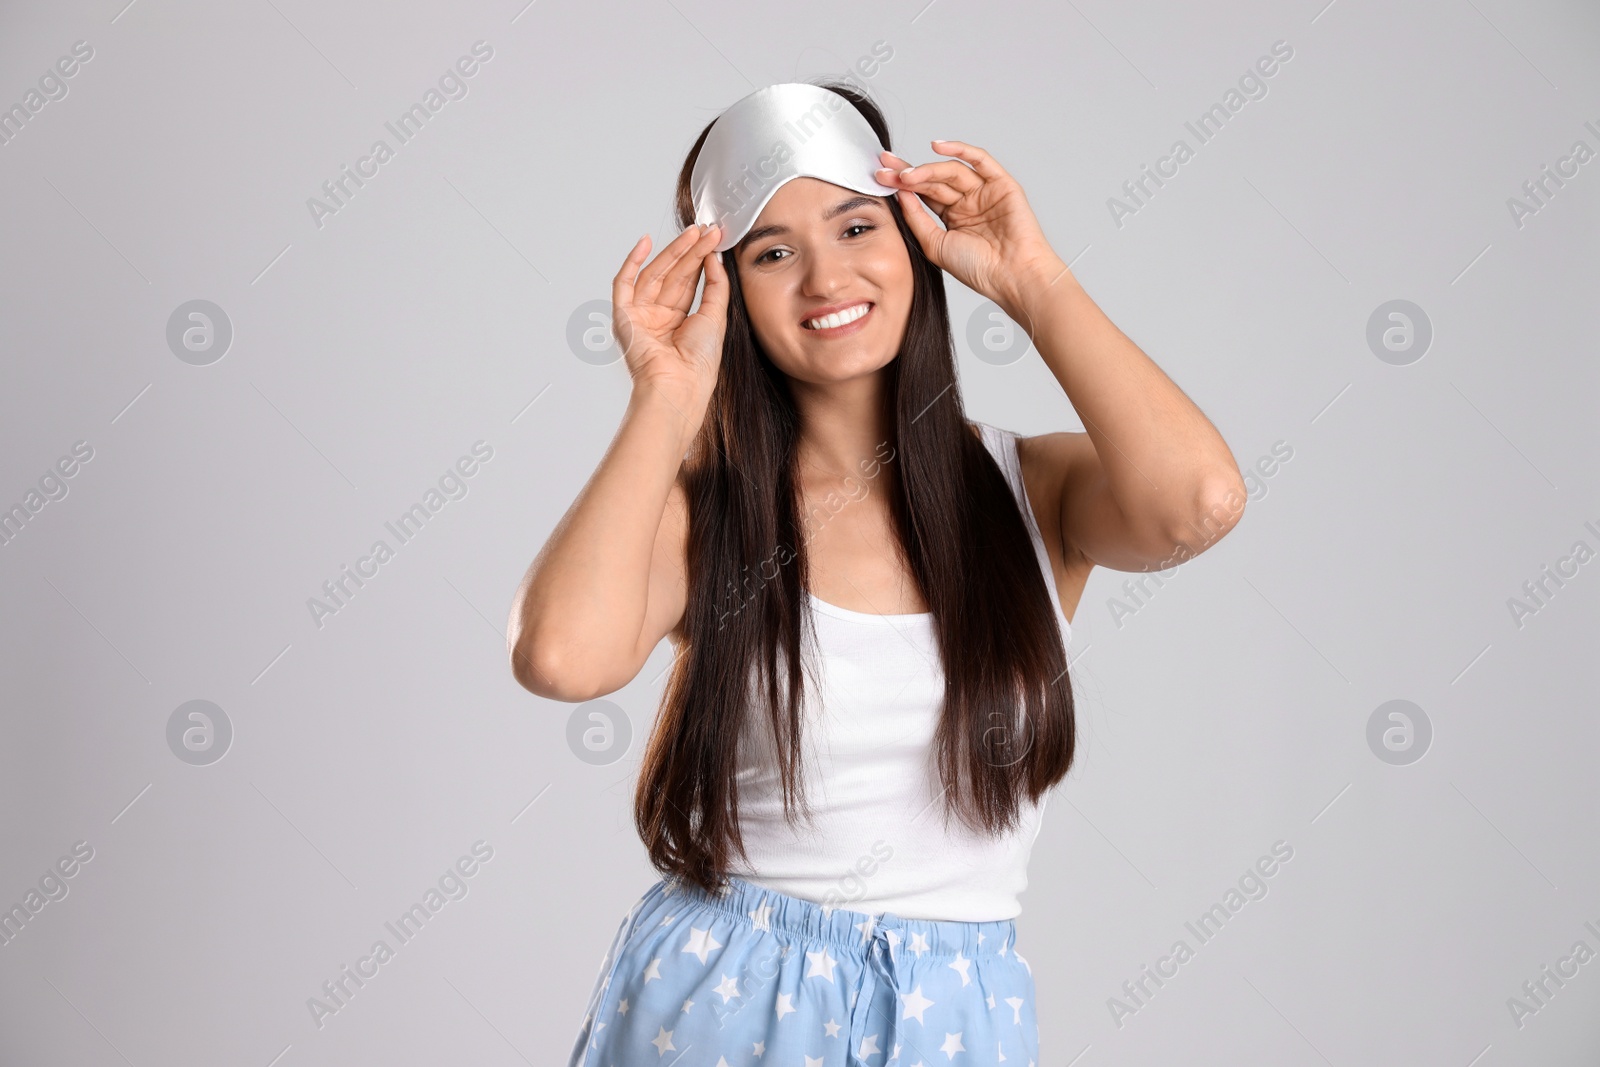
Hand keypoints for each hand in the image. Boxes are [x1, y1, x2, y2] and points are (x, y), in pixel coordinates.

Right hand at [612, 223, 728, 413]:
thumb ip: (716, 285)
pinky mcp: (623, 317)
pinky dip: (632, 262)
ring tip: (692, 233)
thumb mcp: (715, 317)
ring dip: (672, 252)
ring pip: (654, 274)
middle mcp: (658, 317)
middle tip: (706, 230)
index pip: (688, 282)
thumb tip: (714, 257)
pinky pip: (623, 284)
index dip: (700, 259)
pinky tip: (646, 243)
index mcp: (679, 322)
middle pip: (673, 275)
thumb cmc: (698, 364)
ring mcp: (640, 316)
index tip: (714, 239)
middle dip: (690, 251)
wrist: (679, 385)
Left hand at [877, 141, 1066, 318]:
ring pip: (951, 171)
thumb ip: (917, 218)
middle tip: (885, 167)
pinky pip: (980, 160)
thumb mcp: (935, 245)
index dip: (901, 184)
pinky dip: (961, 150)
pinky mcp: (1002, 184)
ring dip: (927, 169)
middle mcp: (967, 202)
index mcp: (952, 218)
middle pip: (934, 180)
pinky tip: (937, 147)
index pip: (923, 194)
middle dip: (908, 172)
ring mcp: (985, 192)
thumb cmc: (977, 268)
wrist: (1011, 276)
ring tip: (906, 175)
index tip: (879, 176)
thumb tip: (900, 193)